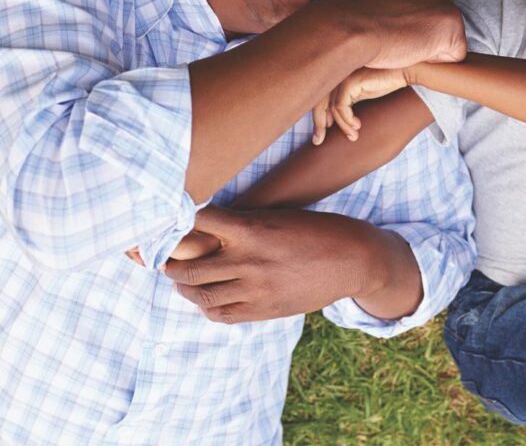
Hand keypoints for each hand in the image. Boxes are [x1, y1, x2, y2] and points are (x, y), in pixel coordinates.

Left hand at [163, 205, 380, 322]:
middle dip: (171, 264)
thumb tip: (208, 228)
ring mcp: (255, 289)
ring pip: (201, 295)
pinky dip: (208, 307)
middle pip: (190, 268)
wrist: (353, 260)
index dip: (179, 223)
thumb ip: (244, 224)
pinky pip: (222, 315)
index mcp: (252, 229)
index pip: (198, 222)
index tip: (171, 223)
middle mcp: (248, 260)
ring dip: (185, 288)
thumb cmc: (317, 230)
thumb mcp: (279, 217)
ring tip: (182, 281)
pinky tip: (208, 299)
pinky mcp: (264, 311)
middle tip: (166, 260)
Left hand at [312, 67, 409, 143]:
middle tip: (318, 141)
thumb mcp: (362, 95)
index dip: (317, 118)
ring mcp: (342, 77)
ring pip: (332, 108)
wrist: (404, 71)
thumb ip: (347, 103)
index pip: (318, 99)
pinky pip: (341, 107)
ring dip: (343, 126)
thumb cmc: (386, 82)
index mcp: (337, 77)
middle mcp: (337, 76)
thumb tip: (332, 122)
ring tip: (353, 136)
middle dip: (318, 124)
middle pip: (318, 103)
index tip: (320, 136)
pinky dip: (347, 120)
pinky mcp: (350, 82)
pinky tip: (358, 126)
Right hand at [327, 0, 465, 69]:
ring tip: (400, 45)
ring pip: (447, 40)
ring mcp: (445, 3)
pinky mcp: (452, 26)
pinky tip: (412, 53)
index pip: (424, 10)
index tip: (389, 32)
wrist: (348, 28)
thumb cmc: (349, 20)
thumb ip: (387, 3)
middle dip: (423, 37)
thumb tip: (383, 15)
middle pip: (439, 24)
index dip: (409, 29)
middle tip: (394, 41)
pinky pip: (455, 55)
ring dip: (428, 49)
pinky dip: (436, 61)